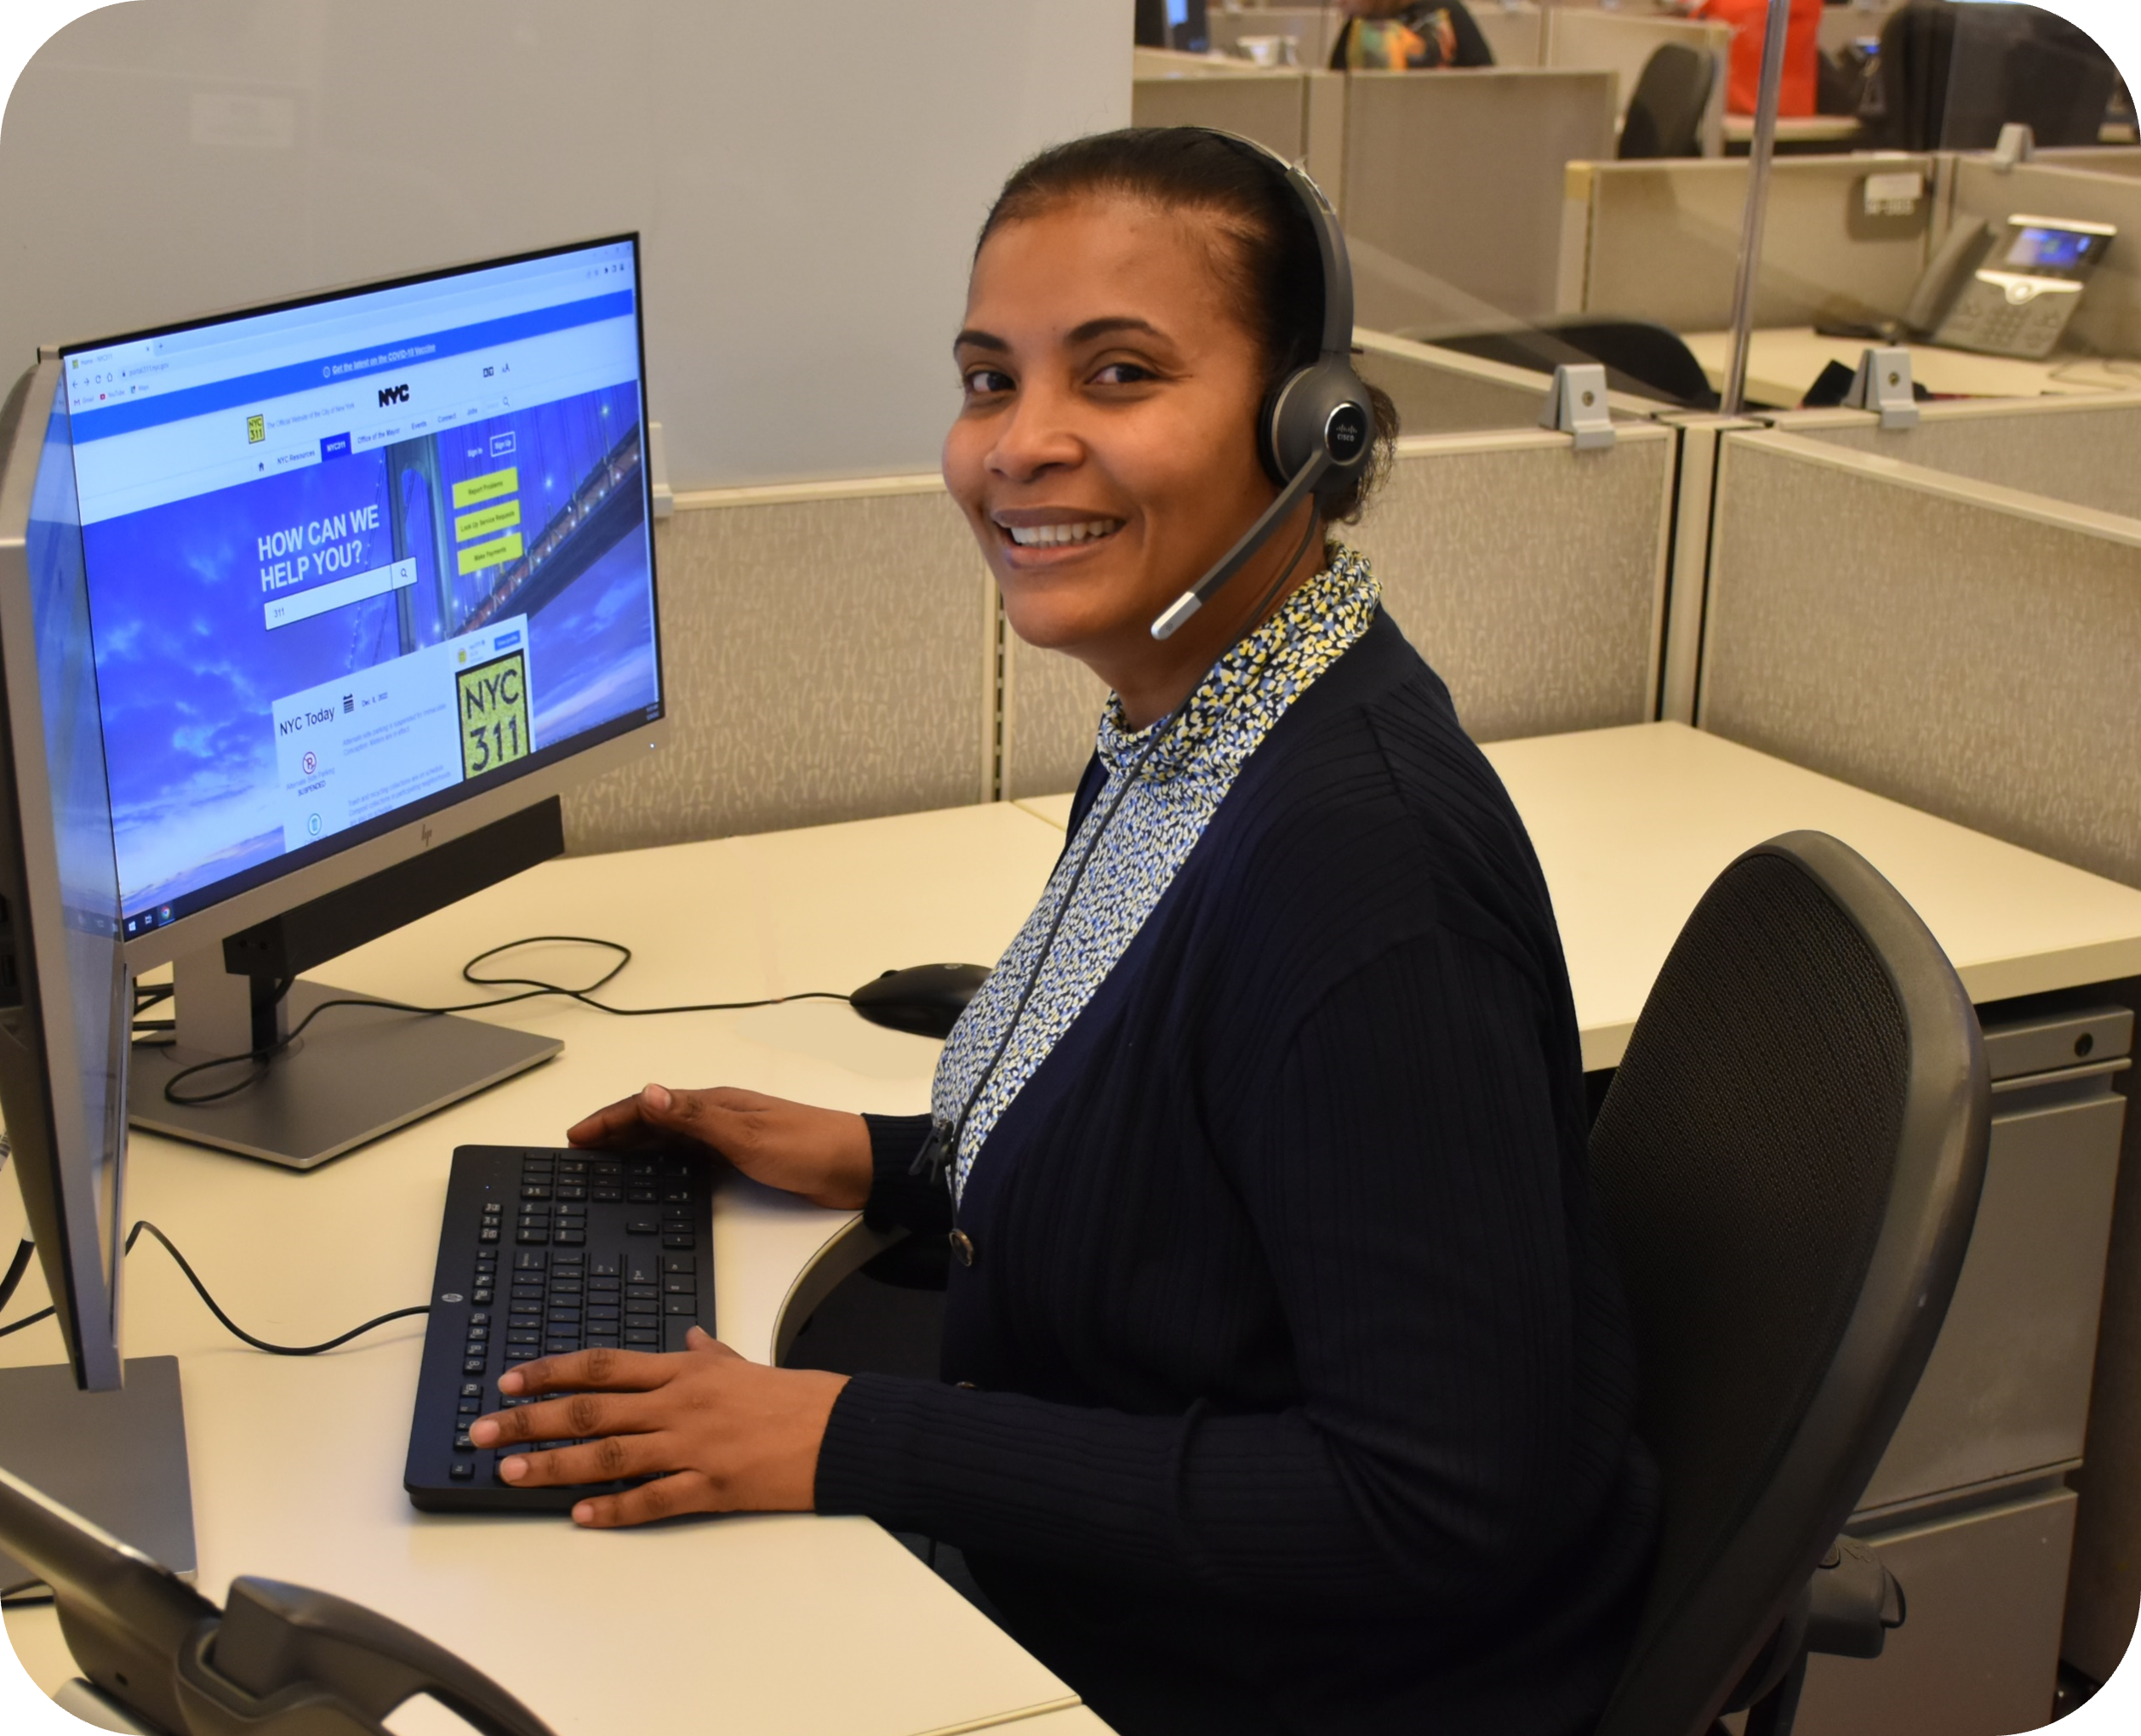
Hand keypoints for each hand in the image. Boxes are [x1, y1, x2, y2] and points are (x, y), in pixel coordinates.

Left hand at [468, 1330, 848, 1525]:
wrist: (842, 1429)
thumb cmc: (796, 1398)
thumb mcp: (744, 1363)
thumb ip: (708, 1354)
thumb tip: (686, 1340)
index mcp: (685, 1371)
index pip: (603, 1366)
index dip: (552, 1372)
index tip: (511, 1380)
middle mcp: (680, 1404)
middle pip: (592, 1409)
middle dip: (531, 1420)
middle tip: (484, 1432)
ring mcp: (693, 1447)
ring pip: (610, 1454)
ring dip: (555, 1464)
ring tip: (511, 1473)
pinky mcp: (711, 1487)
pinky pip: (654, 1500)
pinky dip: (615, 1509)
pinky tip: (581, 1516)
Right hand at [567, 1085, 872, 1209]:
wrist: (859, 1168)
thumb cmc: (810, 1147)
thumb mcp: (747, 1136)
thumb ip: (696, 1119)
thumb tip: (648, 1094)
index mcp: (714, 1104)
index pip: (648, 1105)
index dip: (609, 1119)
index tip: (576, 1135)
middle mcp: (718, 1116)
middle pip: (654, 1120)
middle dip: (614, 1132)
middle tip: (579, 1151)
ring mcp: (730, 1137)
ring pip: (669, 1139)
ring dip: (635, 1147)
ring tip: (604, 1163)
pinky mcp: (742, 1158)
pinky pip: (689, 1157)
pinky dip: (663, 1163)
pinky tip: (655, 1177)